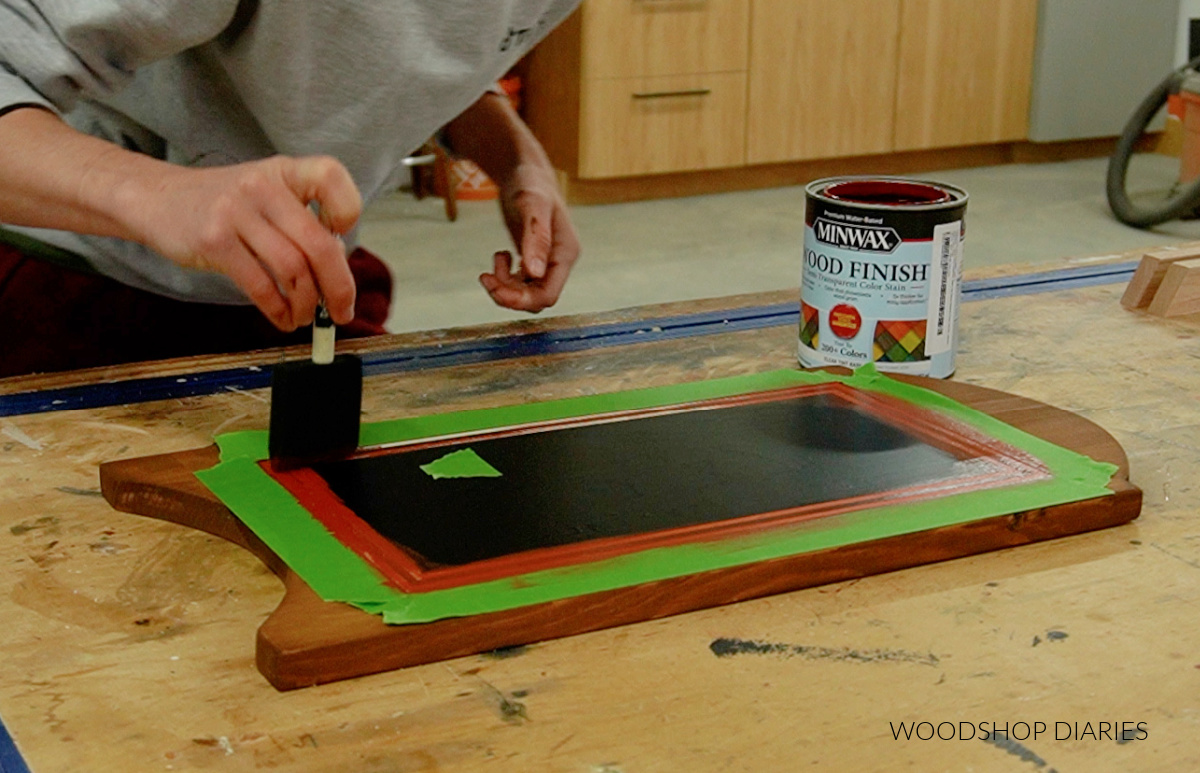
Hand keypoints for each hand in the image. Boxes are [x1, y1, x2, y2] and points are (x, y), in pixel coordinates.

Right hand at [134, 155, 360, 330]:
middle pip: (318, 243)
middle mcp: (263, 186)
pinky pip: (260, 285)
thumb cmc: (224, 203)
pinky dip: (279, 310)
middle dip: (339, 286)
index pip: (331, 176)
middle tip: (342, 311)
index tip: (342, 238)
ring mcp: (236, 212)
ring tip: (306, 317)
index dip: (347, 210)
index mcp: (284, 171)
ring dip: (307, 304)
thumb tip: (336, 271)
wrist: (156, 197)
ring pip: (292, 269)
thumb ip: (300, 222)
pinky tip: (283, 318)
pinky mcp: (214, 241)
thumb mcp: (266, 194)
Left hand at [479, 161, 580, 311]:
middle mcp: (559, 261)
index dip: (521, 299)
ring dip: (505, 287)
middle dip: (509, 294)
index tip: (495, 285)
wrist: (524, 171)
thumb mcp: (531, 205)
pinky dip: (505, 278)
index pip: (548, 295)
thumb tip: (535, 273)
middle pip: (536, 299)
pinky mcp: (534, 260)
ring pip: (527, 294)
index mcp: (565, 253)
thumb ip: (535, 238)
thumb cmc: (529, 182)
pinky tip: (501, 257)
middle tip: (485, 276)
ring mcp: (547, 262)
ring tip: (493, 262)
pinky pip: (521, 284)